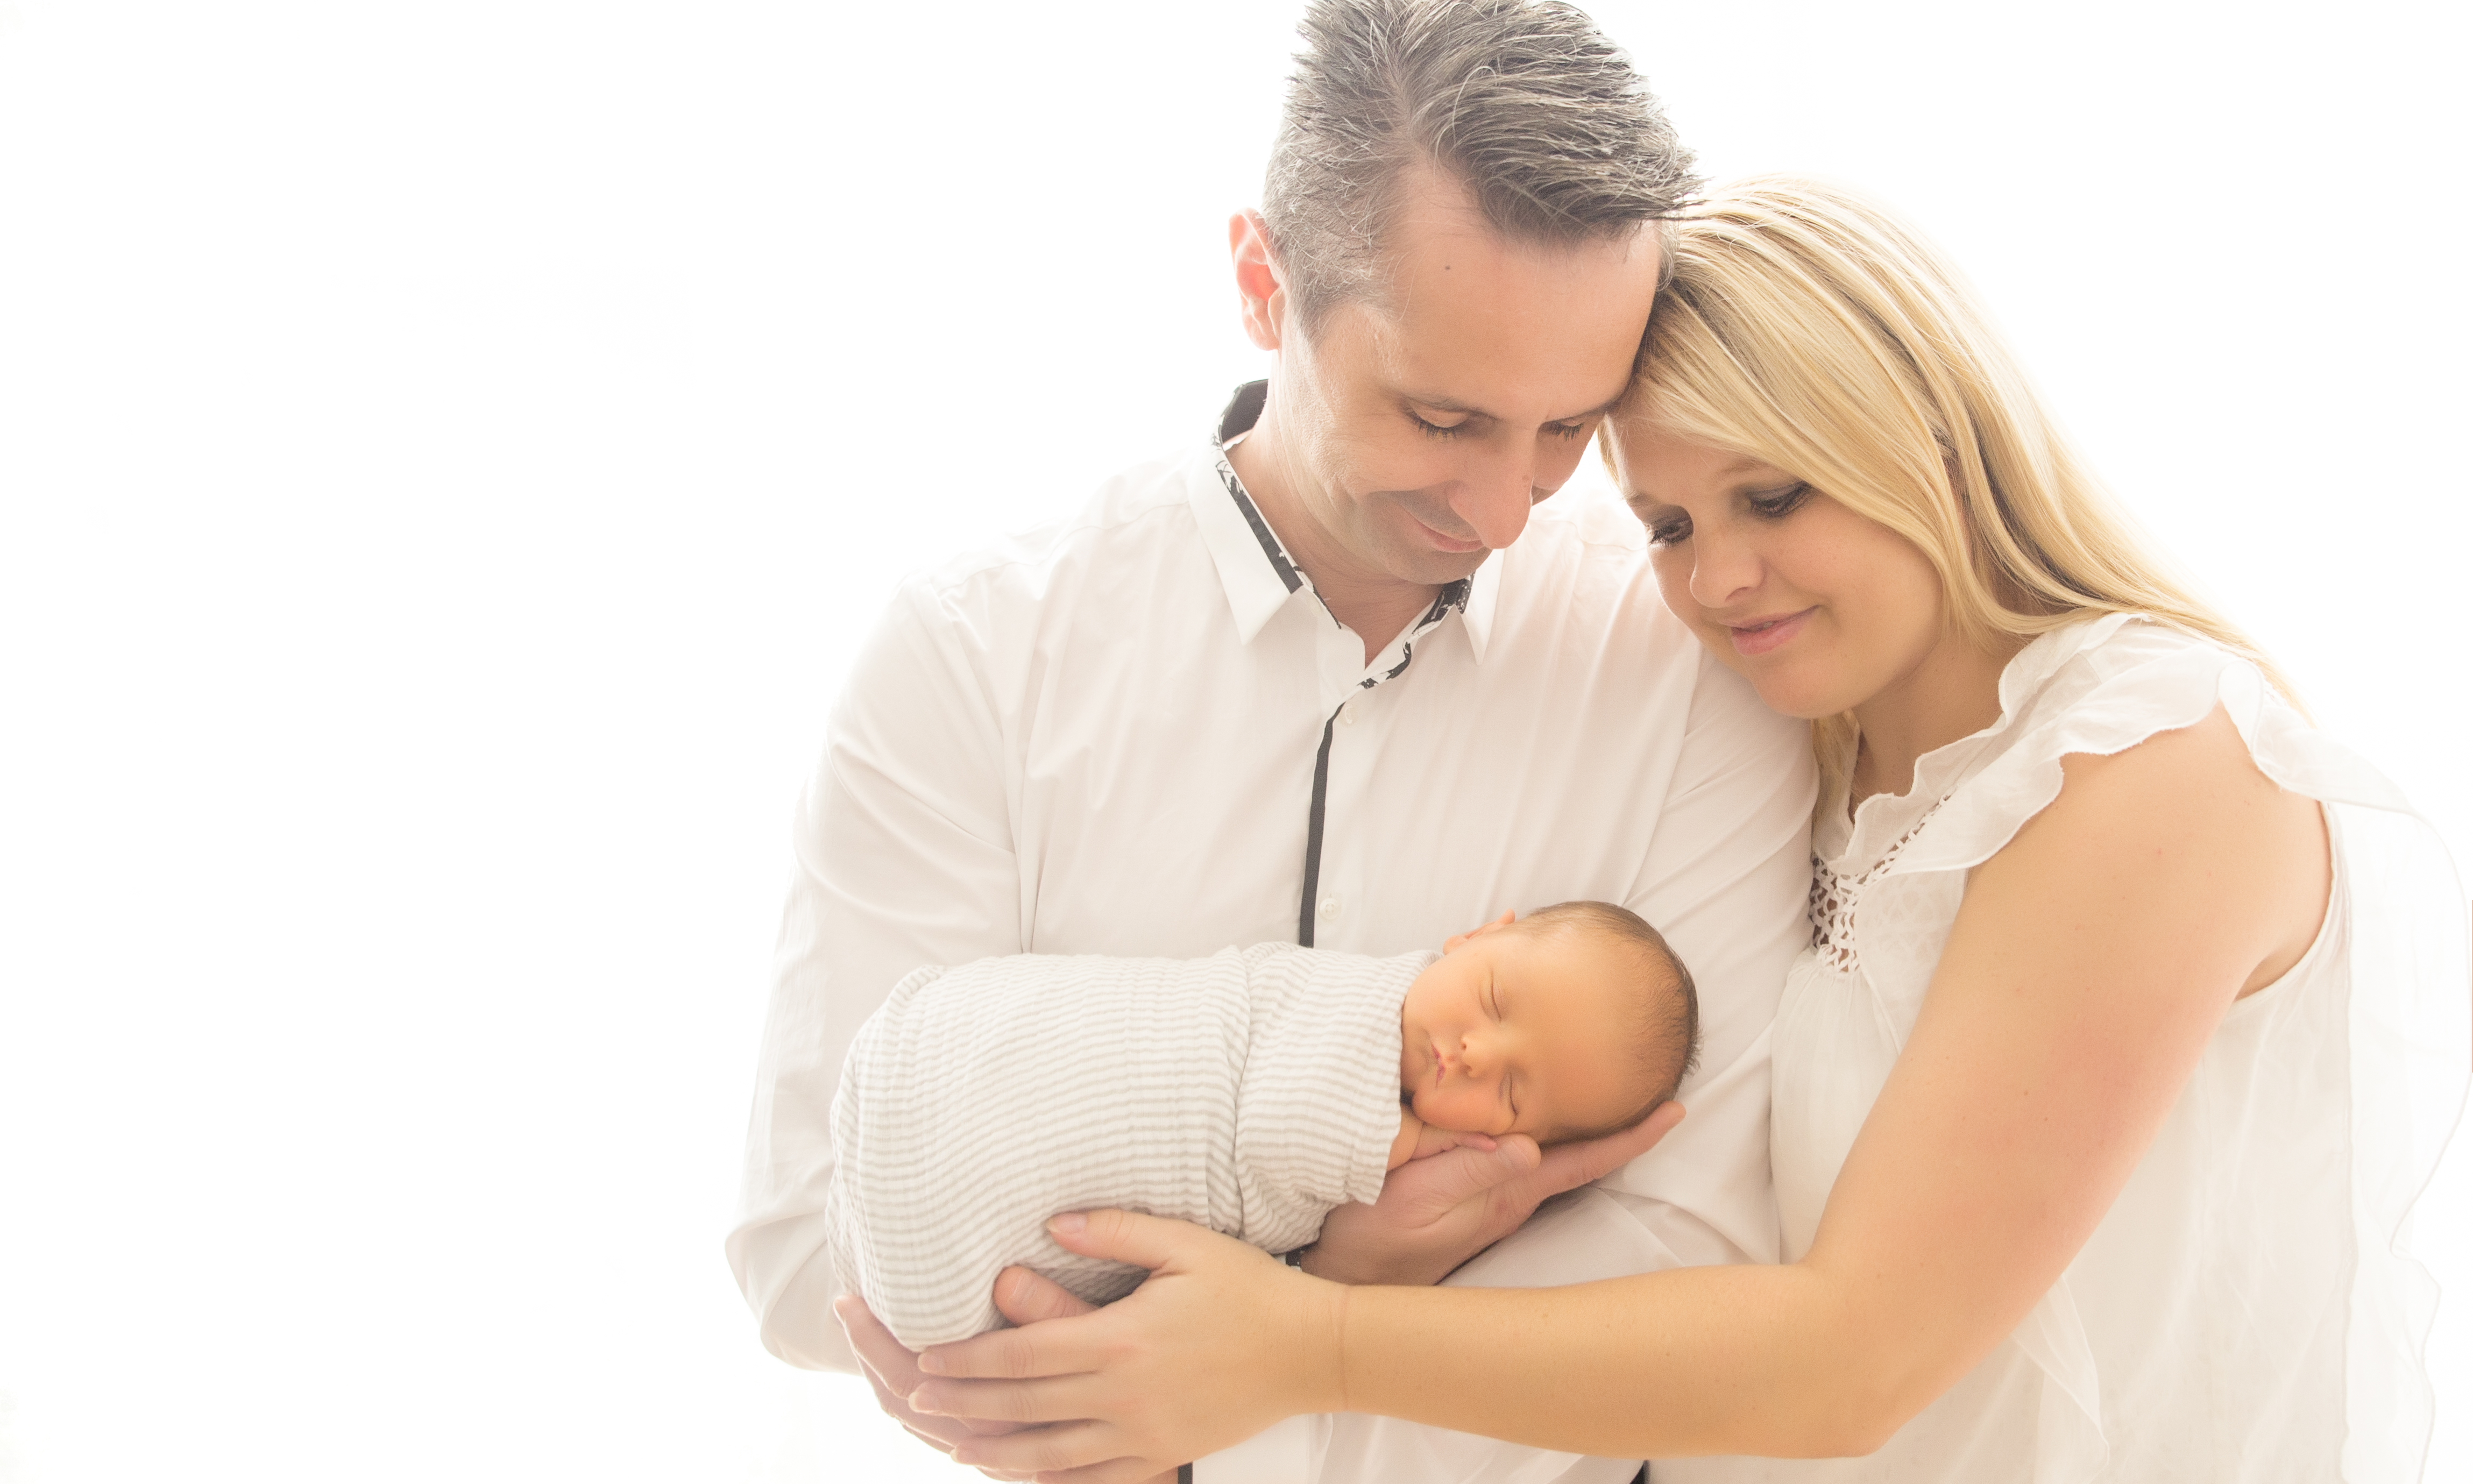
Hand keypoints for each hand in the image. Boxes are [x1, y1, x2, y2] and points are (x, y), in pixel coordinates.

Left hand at [910, 1211, 1345, 1483]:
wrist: (1311, 1350)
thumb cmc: (1247, 1287)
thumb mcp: (1183, 1243)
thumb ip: (1114, 1231)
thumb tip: (1051, 1221)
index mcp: (1119, 1339)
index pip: (1021, 1355)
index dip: (967, 1361)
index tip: (927, 1360)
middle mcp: (1122, 1394)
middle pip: (1022, 1406)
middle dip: (964, 1404)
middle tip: (919, 1399)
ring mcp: (1142, 1433)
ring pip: (1048, 1453)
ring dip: (995, 1450)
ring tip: (956, 1444)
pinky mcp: (1164, 1455)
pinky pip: (1096, 1480)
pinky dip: (1053, 1481)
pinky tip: (1027, 1476)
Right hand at [1309, 1100, 1684, 1285]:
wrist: (1343, 1279)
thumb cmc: (1373, 1238)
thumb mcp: (1416, 1198)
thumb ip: (1468, 1170)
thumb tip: (1528, 1148)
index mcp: (1509, 1193)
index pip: (1585, 1161)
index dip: (1633, 1137)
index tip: (1676, 1111)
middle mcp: (1511, 1195)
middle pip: (1578, 1154)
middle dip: (1618, 1121)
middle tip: (1654, 1079)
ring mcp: (1493, 1198)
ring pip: (1548, 1153)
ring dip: (1577, 1124)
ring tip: (1606, 1083)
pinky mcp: (1470, 1195)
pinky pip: (1515, 1155)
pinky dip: (1535, 1130)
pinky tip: (1532, 1111)